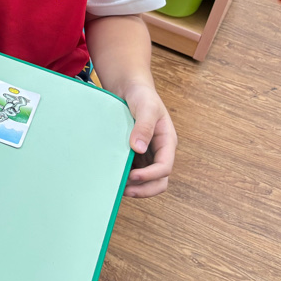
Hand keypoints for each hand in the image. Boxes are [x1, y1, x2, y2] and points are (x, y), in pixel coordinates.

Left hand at [122, 82, 176, 197]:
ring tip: (117, 187)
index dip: (150, 176)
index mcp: (167, 142)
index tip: (133, 176)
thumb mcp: (146, 107)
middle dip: (144, 189)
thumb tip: (139, 149)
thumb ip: (144, 127)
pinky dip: (126, 178)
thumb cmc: (142, 96)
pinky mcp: (135, 155)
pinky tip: (113, 177)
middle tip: (125, 191)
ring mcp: (147, 155)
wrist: (130, 89)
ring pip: (146, 180)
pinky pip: (133, 171)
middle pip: (159, 181)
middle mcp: (159, 152)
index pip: (164, 167)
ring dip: (135, 187)